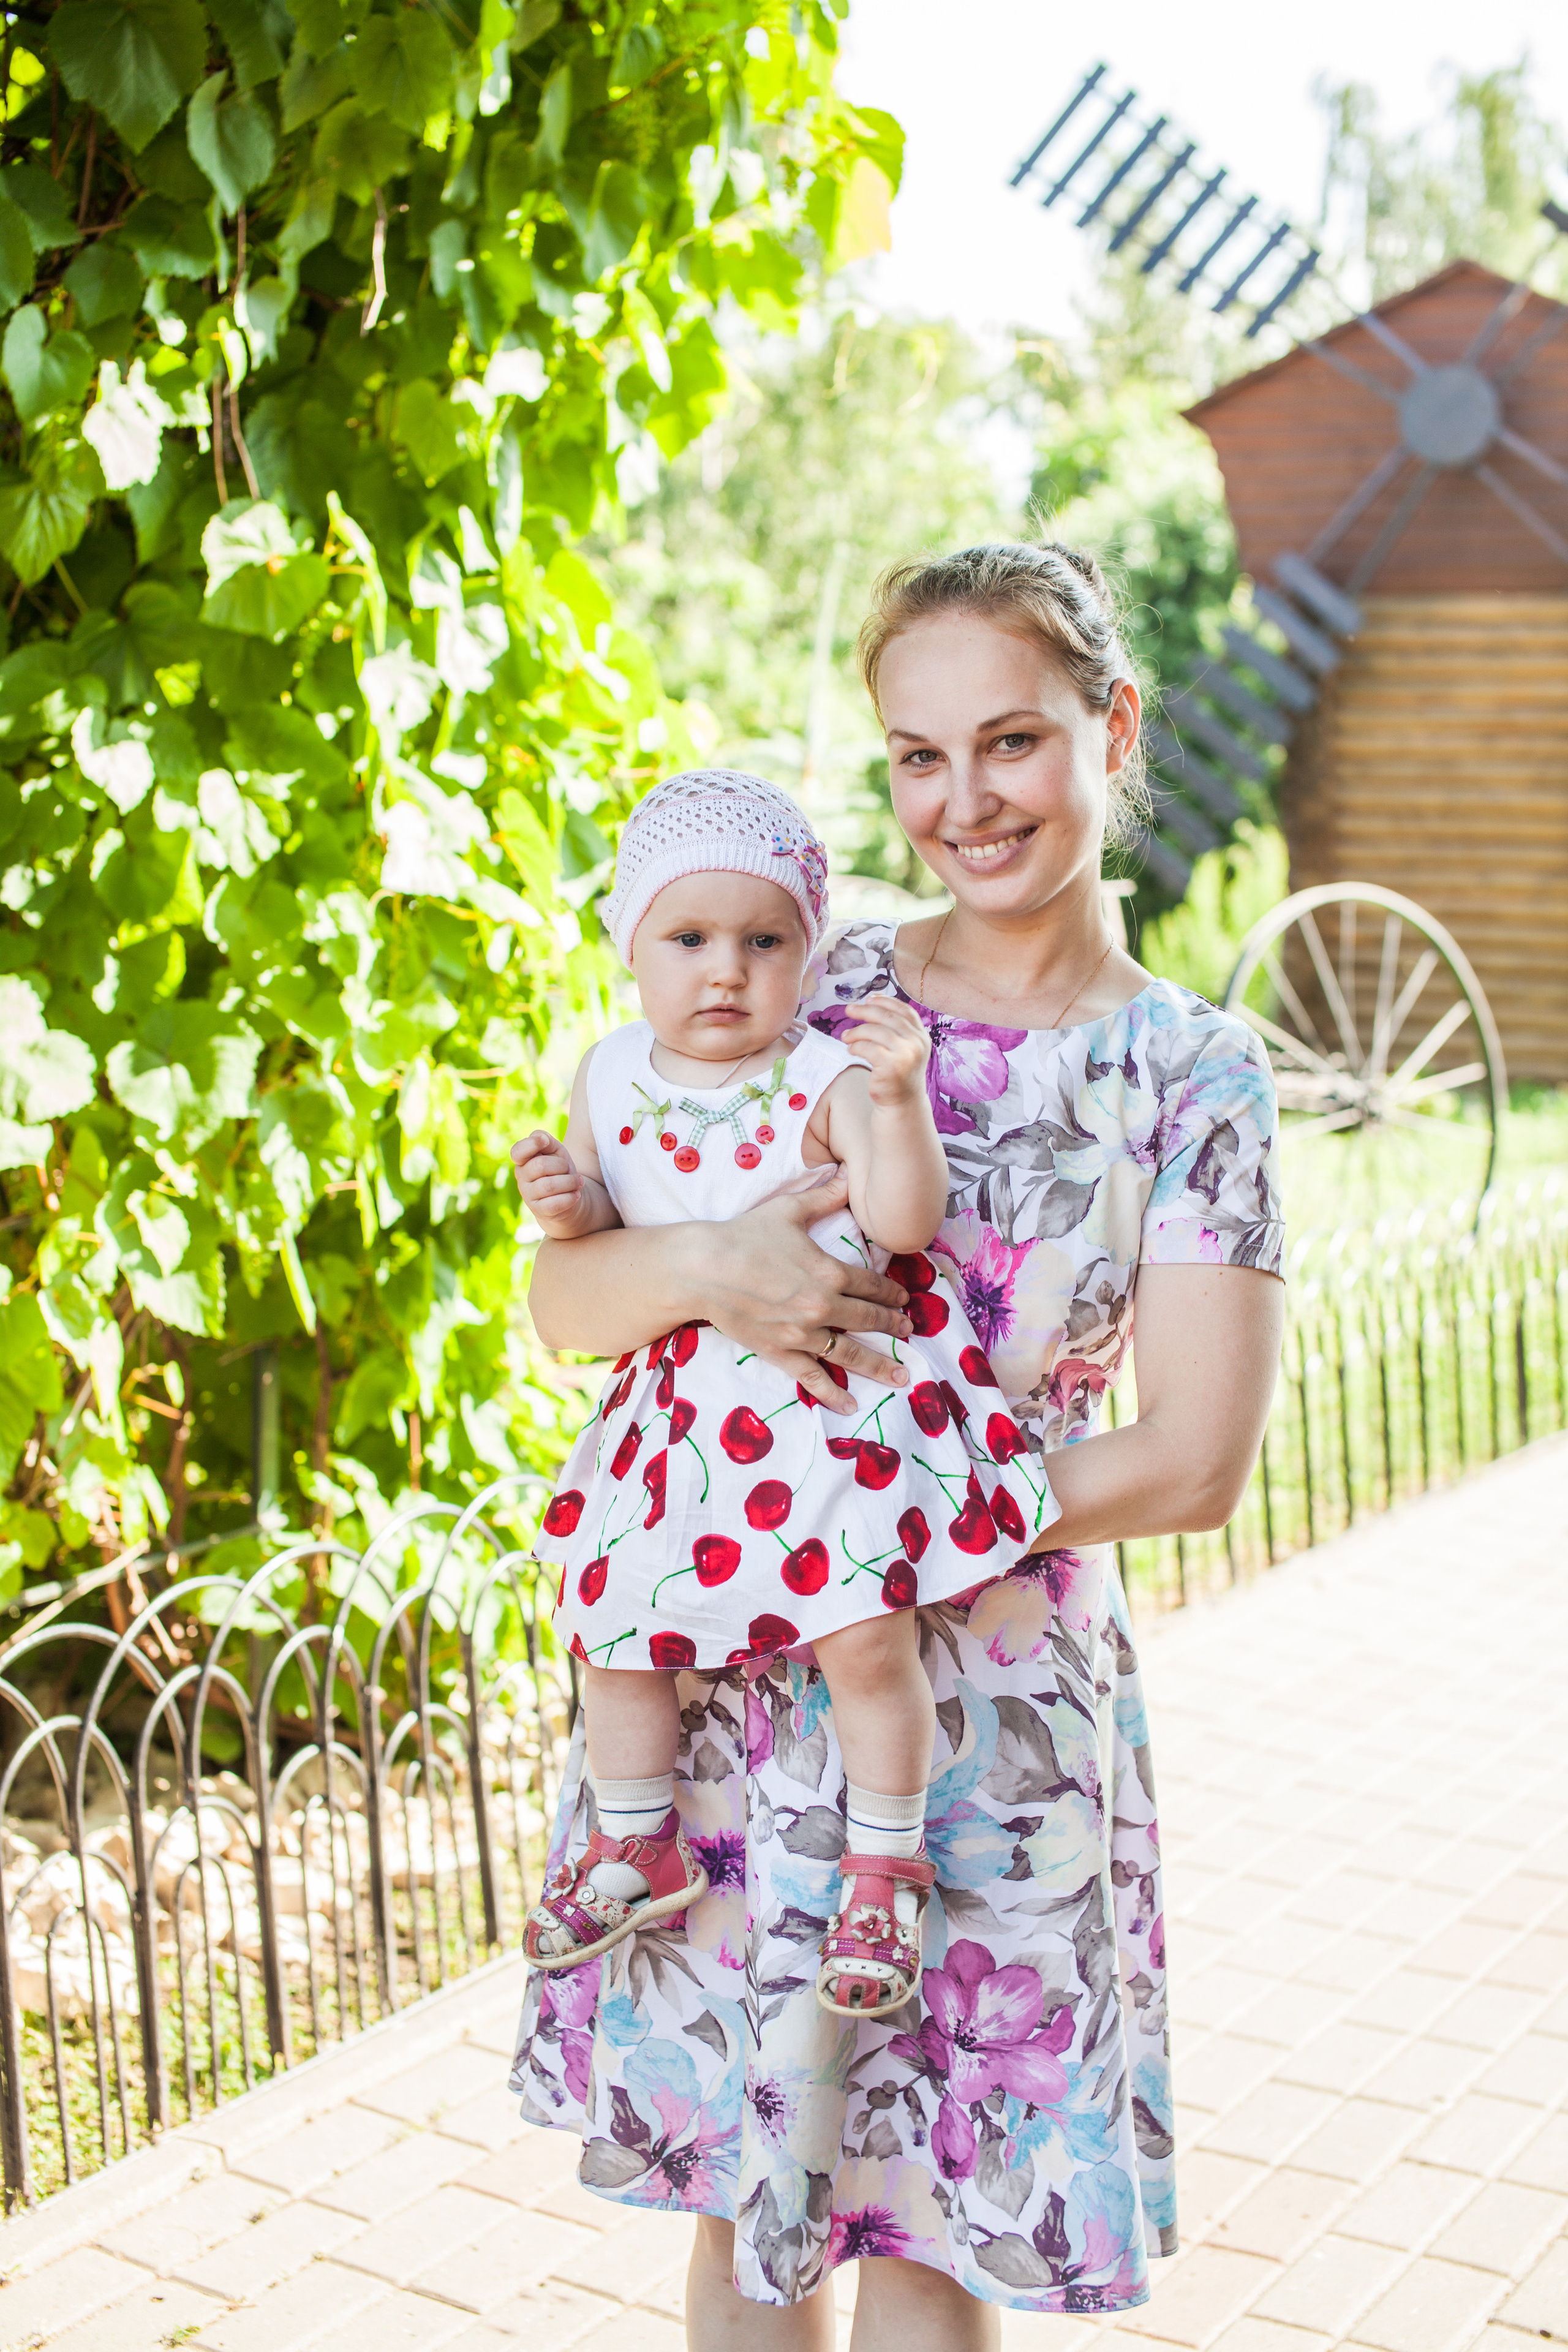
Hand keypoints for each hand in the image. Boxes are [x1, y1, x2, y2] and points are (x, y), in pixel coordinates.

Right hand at [510, 1129, 587, 1235]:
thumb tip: (542, 1139)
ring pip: (549, 1186)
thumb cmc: (560, 1169)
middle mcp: (522, 1177)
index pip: (517, 1151)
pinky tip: (575, 1195)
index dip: (531, 1144)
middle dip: (562, 1165)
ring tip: (578, 1182)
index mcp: (523, 1160)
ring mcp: (528, 1195)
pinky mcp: (539, 1211)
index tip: (546, 1141)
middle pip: (541, 1165)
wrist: (568, 1196)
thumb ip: (546, 1140)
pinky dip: (570, 1198)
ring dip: (570, 1182)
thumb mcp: (555, 1151)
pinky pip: (554, 1204)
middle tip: (568, 1170)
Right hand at [697, 1183, 913, 1411]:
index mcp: (830, 1272)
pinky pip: (812, 1376)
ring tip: (901, 1375)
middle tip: (908, 1331)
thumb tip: (846, 1175)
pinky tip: (851, 1405)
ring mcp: (802, 1333)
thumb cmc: (744, 1235)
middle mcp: (822, 1305)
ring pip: (850, 1353)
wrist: (702, 1268)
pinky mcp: (780, 1351)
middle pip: (869, 1318)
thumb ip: (823, 1197)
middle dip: (893, 1325)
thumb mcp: (788, 1210)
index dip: (892, 1291)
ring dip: (879, 1364)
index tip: (904, 1298)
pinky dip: (832, 1393)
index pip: (873, 1284)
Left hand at [840, 996, 930, 1107]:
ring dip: (856, 1031)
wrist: (902, 1101)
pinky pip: (867, 1048)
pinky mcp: (891, 1066)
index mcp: (921, 1036)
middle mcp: (916, 1043)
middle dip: (865, 1011)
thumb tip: (871, 1003)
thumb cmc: (898, 1072)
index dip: (886, 1001)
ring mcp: (905, 1054)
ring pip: (875, 1031)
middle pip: (887, 1017)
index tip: (869, 998)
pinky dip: (855, 1046)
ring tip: (845, 1036)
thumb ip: (896, 1029)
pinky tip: (851, 1049)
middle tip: (849, 1009)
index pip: (904, 1010)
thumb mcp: (904, 1047)